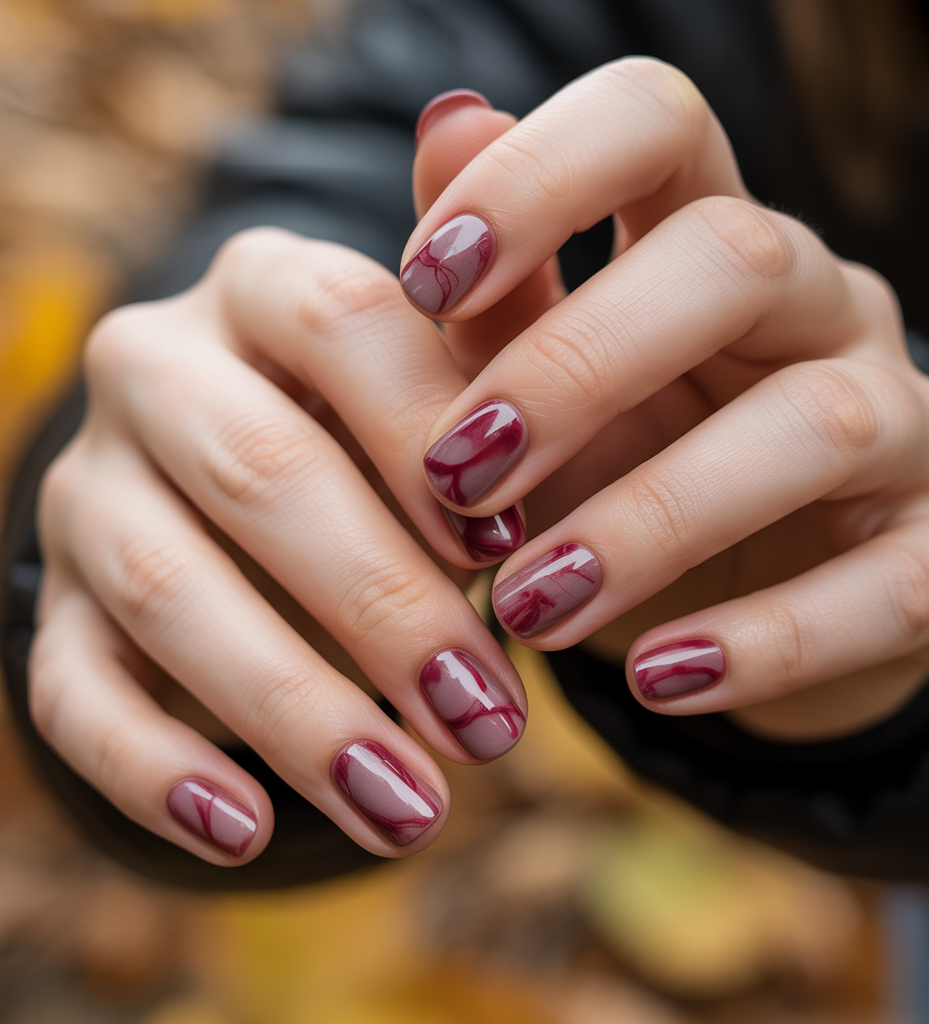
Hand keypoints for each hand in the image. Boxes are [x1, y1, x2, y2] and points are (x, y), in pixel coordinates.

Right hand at [30, 230, 529, 863]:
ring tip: (412, 813)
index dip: (437, 441)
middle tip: (492, 726)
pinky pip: (71, 687)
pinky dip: (157, 768)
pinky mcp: (51, 597)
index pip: (350, 327)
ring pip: (164, 590)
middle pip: (261, 473)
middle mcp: (160, 364)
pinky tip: (250, 834)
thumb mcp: (467, 369)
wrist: (286, 472)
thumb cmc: (410, 424)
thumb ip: (485, 292)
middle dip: (384, 608)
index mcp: (273, 284)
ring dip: (294, 711)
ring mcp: (91, 483)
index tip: (528, 553)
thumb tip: (470, 111)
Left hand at [404, 59, 928, 739]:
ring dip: (651, 523)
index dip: (540, 175)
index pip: (657, 125)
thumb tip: (446, 123)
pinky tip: (660, 681)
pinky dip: (768, 642)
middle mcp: (825, 311)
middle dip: (578, 366)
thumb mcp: (550, 394)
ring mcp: (905, 430)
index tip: (424, 279)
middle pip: (736, 260)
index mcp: (712, 247)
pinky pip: (888, 589)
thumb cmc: (632, 477)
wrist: (752, 611)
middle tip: (459, 476)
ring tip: (529, 608)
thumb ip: (501, 290)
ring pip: (816, 428)